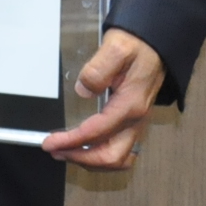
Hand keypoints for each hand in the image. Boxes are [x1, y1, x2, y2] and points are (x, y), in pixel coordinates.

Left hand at [41, 28, 164, 168]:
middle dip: (81, 159)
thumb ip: (98, 70)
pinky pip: (121, 149)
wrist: (155, 44)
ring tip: (66, 153)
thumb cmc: (135, 45)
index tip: (50, 143)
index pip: (98, 132)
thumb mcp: (115, 49)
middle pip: (112, 156)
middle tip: (55, 152)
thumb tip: (83, 90)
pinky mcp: (133, 120)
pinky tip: (85, 148)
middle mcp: (136, 119)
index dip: (72, 141)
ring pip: (119, 157)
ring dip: (92, 161)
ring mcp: (136, 122)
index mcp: (130, 104)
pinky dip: (103, 156)